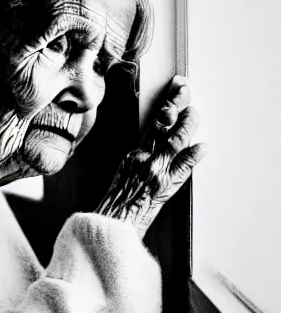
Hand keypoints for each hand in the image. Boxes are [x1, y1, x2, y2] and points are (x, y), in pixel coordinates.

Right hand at [96, 75, 205, 237]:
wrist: (111, 222)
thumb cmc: (116, 202)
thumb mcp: (123, 173)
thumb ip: (140, 158)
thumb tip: (151, 146)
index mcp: (134, 156)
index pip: (153, 124)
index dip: (166, 105)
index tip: (174, 90)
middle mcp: (145, 159)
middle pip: (164, 126)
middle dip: (177, 104)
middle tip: (185, 90)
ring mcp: (155, 171)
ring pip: (174, 140)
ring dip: (187, 124)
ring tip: (194, 112)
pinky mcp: (164, 186)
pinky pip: (182, 168)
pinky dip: (193, 156)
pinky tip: (202, 146)